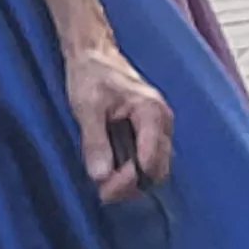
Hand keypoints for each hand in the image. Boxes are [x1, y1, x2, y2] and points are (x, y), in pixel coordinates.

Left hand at [64, 42, 175, 201]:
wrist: (93, 54)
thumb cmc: (91, 75)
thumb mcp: (87, 108)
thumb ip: (95, 142)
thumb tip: (100, 176)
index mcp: (152, 114)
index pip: (152, 161)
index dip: (130, 181)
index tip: (105, 191)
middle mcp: (162, 122)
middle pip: (158, 168)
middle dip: (132, 185)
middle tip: (103, 193)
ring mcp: (157, 126)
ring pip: (154, 165)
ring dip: (132, 180)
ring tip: (104, 187)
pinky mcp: (147, 129)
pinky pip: (146, 156)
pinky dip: (131, 169)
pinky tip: (111, 173)